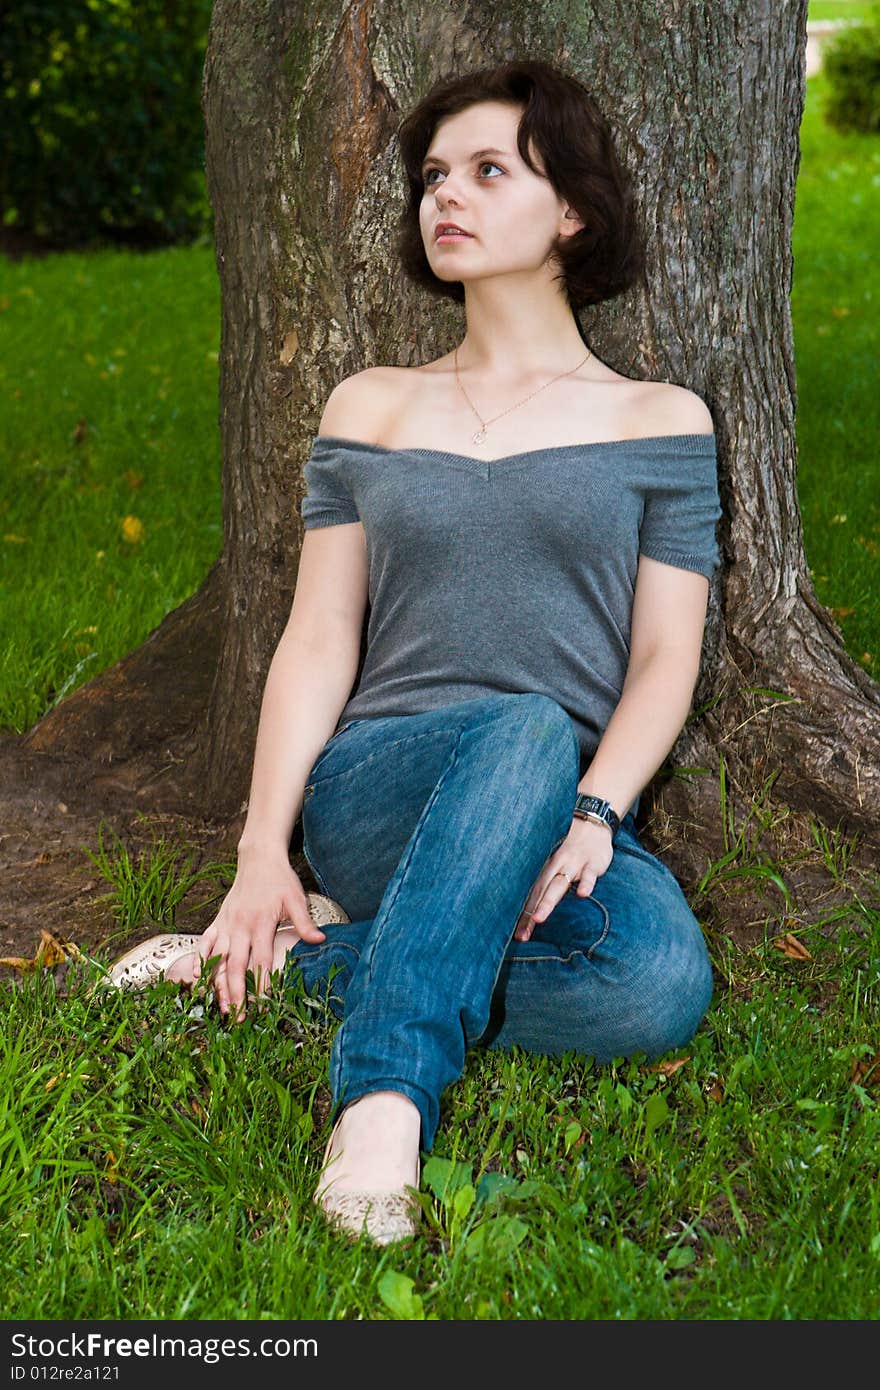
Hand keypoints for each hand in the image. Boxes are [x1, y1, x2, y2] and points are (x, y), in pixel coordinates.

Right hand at [197, 846, 325, 1022]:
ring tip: (221, 1008)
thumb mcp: (296, 898)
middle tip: (239, 1018)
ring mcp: (226, 924)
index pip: (262, 960)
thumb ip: (305, 922)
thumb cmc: (280, 880)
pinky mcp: (217, 921)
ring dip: (218, 985)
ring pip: (217, 960)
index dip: (263, 984)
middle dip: (237, 994)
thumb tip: (320, 940)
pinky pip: (204, 944)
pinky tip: (198, 979)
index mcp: (261, 922)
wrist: (258, 858)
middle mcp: (240, 926)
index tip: (265, 1007)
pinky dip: (200, 961)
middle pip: (236, 966)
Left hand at [514, 819, 613, 941]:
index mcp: (545, 870)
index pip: (532, 895)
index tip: (517, 936)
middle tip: (522, 934)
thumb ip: (547, 884)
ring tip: (539, 917)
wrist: (592, 825)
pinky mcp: (592, 863)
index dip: (524, 916)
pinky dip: (585, 883)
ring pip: (559, 884)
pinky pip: (589, 874)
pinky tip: (582, 894)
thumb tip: (532, 910)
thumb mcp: (556, 865)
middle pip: (540, 892)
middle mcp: (556, 868)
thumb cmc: (571, 851)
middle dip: (530, 913)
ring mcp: (573, 864)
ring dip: (548, 901)